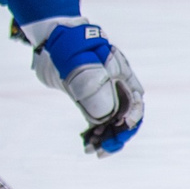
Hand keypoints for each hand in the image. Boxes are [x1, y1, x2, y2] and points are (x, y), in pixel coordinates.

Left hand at [33, 26, 144, 154]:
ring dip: (105, 137)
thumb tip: (105, 118)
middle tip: (100, 151)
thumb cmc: (69, 47)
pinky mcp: (90, 99)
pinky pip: (99, 120)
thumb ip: (94, 90)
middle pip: (125, 117)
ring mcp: (105, 93)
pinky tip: (86, 142)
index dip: (129, 123)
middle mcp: (118, 88)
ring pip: (112, 122)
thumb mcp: (81, 65)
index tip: (115, 134)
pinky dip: (95, 133)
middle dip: (116, 136)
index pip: (135, 106)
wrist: (53, 38)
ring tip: (91, 149)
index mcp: (123, 78)